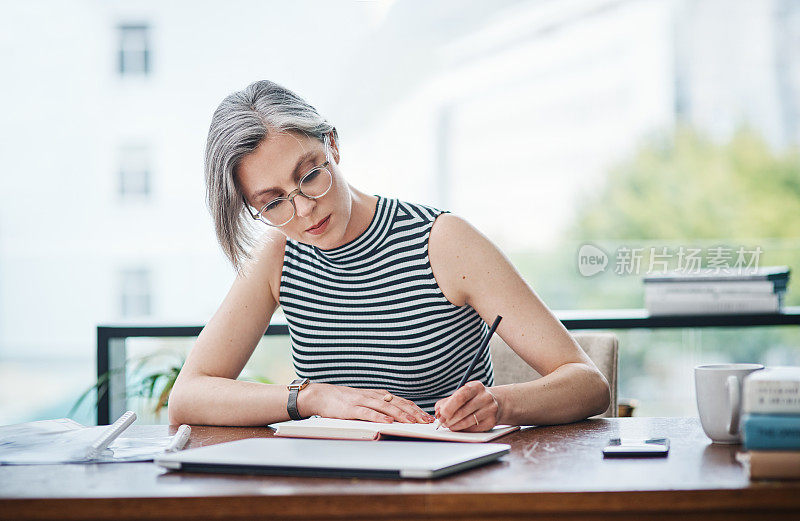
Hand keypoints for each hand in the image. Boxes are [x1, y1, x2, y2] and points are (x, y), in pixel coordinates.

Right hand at [298, 383, 433, 423]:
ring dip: (400, 415)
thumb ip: (380, 407)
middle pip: (398, 404)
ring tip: (413, 421)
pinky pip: (368, 413)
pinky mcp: (352, 408)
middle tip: (427, 420)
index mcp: (379, 395)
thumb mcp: (366, 402)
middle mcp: (374, 396)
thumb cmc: (345, 401)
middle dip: (414, 413)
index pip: (402, 401)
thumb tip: (397, 416)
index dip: (416, 409)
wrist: (322, 395)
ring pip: (386, 407)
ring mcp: (363, 401)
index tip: (428, 416)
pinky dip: (378, 417)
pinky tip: (387, 422)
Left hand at [434, 381, 499, 431]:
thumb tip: (438, 412)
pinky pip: (473, 428)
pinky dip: (463, 429)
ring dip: (455, 425)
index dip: (449, 407)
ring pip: (467, 421)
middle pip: (463, 410)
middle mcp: (485, 397)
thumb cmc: (473, 398)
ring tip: (449, 425)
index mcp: (476, 386)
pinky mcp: (492, 421)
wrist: (497, 403)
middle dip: (449, 419)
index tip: (441, 414)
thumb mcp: (463, 394)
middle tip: (442, 422)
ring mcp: (490, 409)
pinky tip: (459, 427)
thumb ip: (448, 401)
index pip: (461, 396)